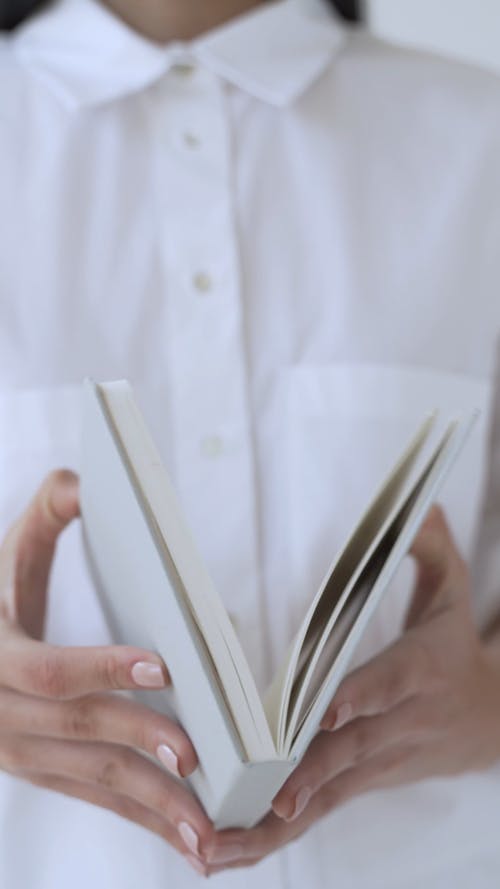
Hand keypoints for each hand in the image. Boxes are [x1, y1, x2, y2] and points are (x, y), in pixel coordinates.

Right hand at [0, 470, 214, 872]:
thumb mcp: (6, 558)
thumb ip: (43, 517)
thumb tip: (82, 480)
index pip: (49, 670)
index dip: (101, 667)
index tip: (161, 665)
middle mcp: (5, 717)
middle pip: (80, 735)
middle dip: (141, 745)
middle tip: (200, 758)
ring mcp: (22, 756)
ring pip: (94, 784)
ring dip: (152, 809)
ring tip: (209, 832)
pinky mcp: (44, 775)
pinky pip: (98, 802)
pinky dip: (144, 821)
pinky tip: (188, 839)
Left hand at [205, 505, 499, 873]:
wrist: (486, 721)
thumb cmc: (453, 650)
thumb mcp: (451, 594)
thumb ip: (430, 551)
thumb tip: (420, 507)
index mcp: (418, 672)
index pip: (387, 684)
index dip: (359, 697)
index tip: (326, 710)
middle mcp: (395, 725)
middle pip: (346, 752)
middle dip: (305, 774)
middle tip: (262, 795)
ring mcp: (374, 763)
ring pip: (323, 797)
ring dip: (270, 824)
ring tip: (215, 847)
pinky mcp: (356, 784)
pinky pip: (312, 815)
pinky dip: (270, 839)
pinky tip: (224, 855)